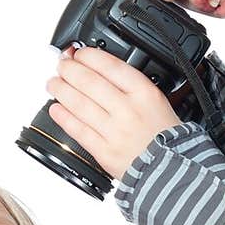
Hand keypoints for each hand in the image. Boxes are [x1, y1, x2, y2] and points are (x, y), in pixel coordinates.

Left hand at [46, 44, 180, 179]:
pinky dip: (63, 117)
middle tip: (61, 65)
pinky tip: (55, 109)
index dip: (88, 56)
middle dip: (69, 70)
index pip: (110, 66)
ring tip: (53, 83)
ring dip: (61, 90)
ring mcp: (114, 131)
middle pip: (89, 82)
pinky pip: (78, 130)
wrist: (172, 170)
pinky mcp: (104, 152)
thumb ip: (130, 85)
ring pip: (79, 104)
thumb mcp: (157, 100)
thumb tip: (99, 70)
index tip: (79, 54)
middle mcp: (128, 110)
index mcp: (144, 93)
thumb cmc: (165, 135)